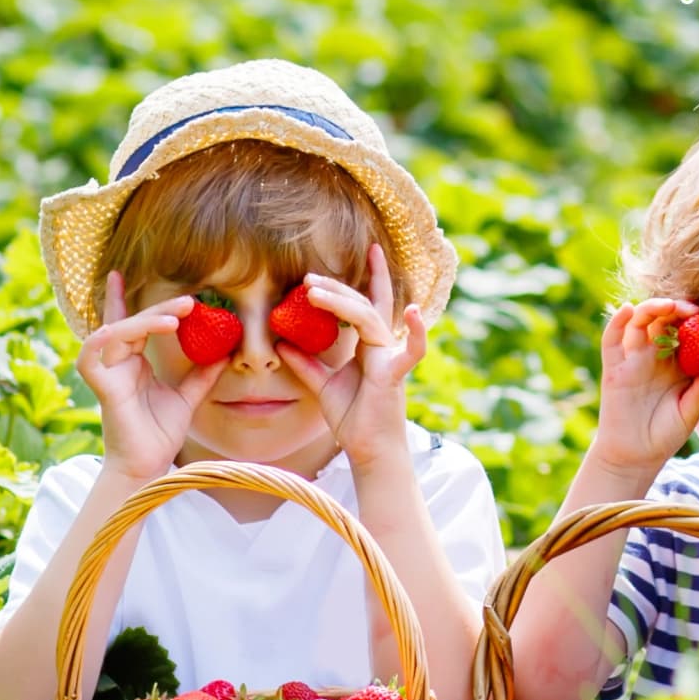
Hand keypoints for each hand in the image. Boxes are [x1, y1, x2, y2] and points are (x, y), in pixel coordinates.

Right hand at [78, 272, 226, 480]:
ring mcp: (106, 372)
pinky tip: (137, 329)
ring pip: (118, 330)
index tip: (121, 273)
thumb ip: (202, 375)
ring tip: (176, 317)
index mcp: (132, 363)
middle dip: (158, 309)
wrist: (148, 465)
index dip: (121, 299)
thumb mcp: (188, 397)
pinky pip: (96, 349)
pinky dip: (114, 334)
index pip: (127, 323)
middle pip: (131, 323)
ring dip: (145, 319)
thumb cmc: (160, 434)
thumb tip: (225, 353)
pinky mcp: (100, 384)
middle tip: (189, 301)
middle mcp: (116, 363)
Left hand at [284, 244, 424, 466]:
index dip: (370, 276)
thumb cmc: (353, 420)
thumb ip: (305, 364)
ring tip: (313, 290)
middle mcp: (382, 346)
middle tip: (308, 277)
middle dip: (337, 287)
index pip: (367, 304)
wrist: (367, 450)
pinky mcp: (394, 374)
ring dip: (342, 300)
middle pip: (363, 305)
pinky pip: (410, 351)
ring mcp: (390, 358)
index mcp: (369, 347)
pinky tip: (413, 312)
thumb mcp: (322, 386)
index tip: (369, 249)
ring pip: (369, 318)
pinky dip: (417, 333)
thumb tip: (282, 343)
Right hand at [587, 297, 698, 478]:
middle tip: (690, 308)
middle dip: (675, 309)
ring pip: (638, 323)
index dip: (694, 320)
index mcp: (675, 364)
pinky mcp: (614, 369)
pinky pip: (612, 340)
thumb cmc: (664, 435)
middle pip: (661, 321)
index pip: (684, 332)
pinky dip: (616, 321)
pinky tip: (627, 310)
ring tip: (666, 305)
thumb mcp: (689, 414)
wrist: (635, 456)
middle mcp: (654, 357)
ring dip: (651, 308)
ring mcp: (632, 361)